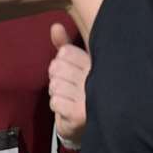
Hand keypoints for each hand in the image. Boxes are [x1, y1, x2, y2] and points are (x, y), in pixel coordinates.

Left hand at [48, 21, 90, 147]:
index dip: (61, 63)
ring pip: (55, 85)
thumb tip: (55, 26)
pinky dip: (57, 106)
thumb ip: (64, 46)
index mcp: (96, 63)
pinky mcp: (81, 114)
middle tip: (69, 89)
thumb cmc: (82, 92)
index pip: (65, 52)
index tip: (71, 74)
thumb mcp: (75, 66)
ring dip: (57, 95)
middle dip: (56, 79)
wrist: (90, 127)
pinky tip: (68, 110)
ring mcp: (90, 97)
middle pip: (57, 68)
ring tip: (70, 100)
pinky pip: (55, 102)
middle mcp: (97, 77)